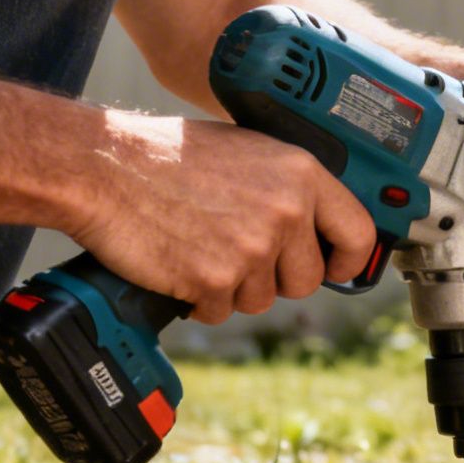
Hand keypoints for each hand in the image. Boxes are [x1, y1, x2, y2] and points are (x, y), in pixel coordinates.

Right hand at [66, 113, 376, 323]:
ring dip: (233, 288)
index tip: (335, 267)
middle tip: (238, 255)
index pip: (358, 232)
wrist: (105, 166)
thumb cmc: (168, 155)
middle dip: (276, 278)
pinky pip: (220, 311)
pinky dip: (198, 299)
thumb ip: (287, 187)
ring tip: (200, 247)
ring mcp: (252, 248)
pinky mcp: (215, 279)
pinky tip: (179, 263)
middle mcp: (285, 211)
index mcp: (301, 175)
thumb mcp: (248, 151)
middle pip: (307, 280)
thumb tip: (316, 224)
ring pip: (262, 300)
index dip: (347, 259)